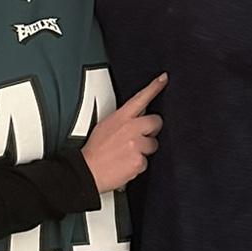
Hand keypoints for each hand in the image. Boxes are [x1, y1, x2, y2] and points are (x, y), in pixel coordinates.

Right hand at [82, 73, 165, 192]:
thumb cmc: (95, 150)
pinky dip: (138, 164)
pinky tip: (126, 164)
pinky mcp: (139, 161)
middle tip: (140, 137)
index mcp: (121, 117)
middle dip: (152, 130)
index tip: (163, 79)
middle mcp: (131, 129)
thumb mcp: (106, 126)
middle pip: (156, 121)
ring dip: (144, 150)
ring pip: (153, 144)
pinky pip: (147, 161)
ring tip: (128, 154)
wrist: (87, 171)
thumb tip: (137, 116)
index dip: (154, 87)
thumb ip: (124, 119)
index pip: (141, 98)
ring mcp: (136, 144)